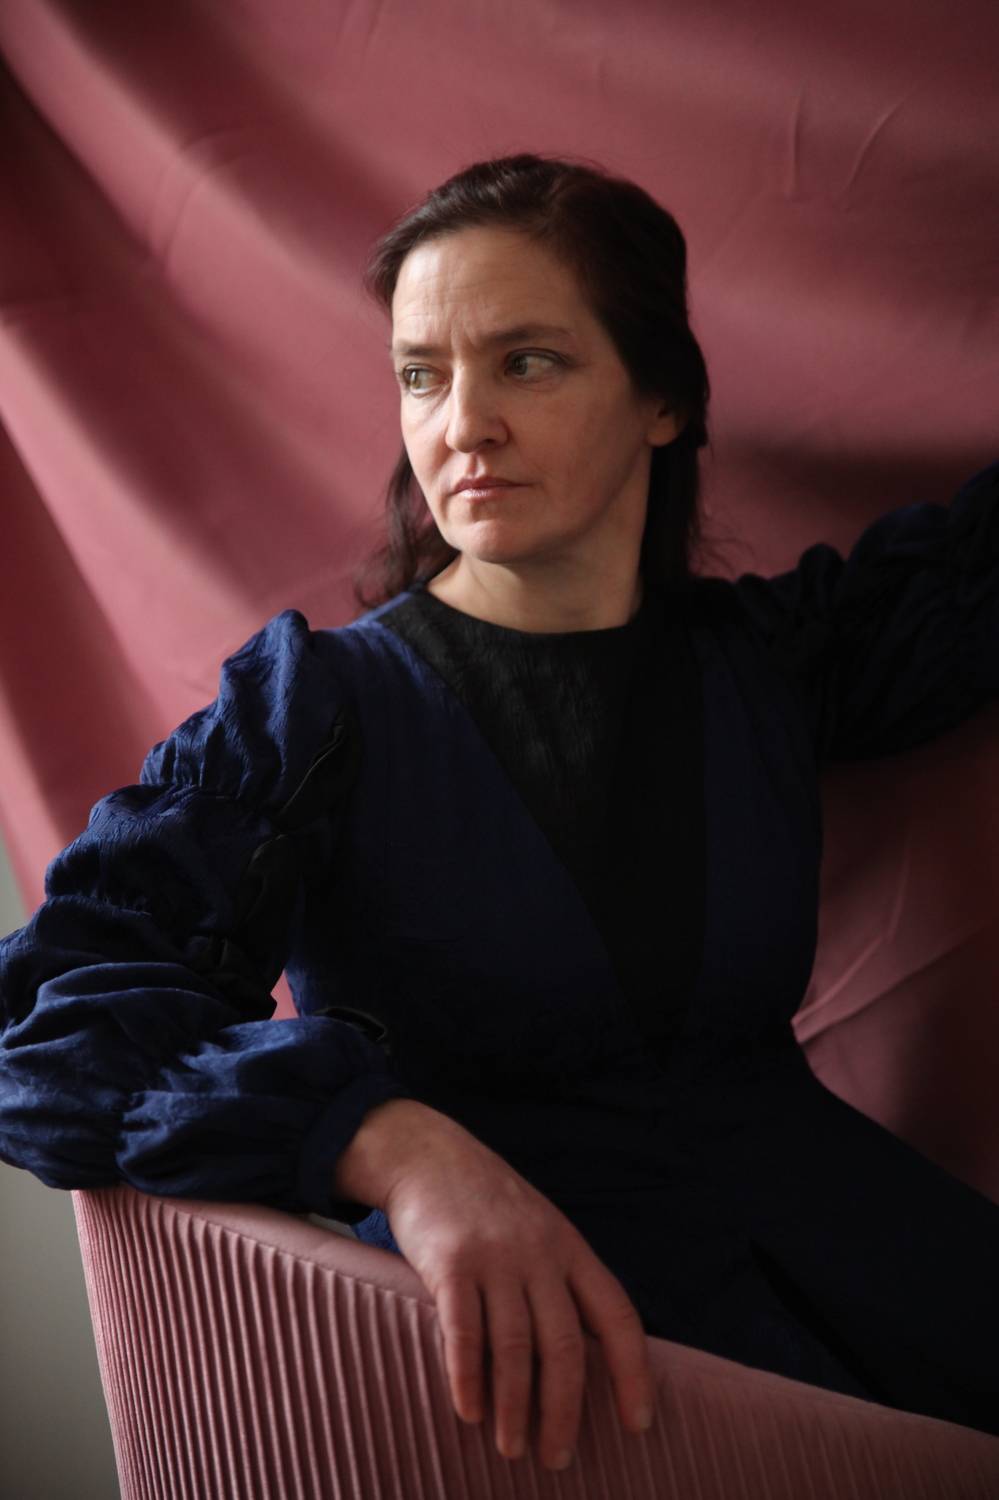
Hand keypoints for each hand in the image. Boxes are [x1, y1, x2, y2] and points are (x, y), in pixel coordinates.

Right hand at [379, 1110, 655, 1471]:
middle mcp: (540, 1254)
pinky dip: (468, 1378)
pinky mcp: (450, 1262)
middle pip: (565, 1346)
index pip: (617, 1316)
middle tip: (556, 1458)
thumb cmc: (486, 1204)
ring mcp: (495, 1257)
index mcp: (570, 1249)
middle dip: (565, 1411)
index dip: (634, 1373)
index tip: (639, 1423)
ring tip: (512, 1448)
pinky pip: (463, 1332)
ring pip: (516, 1348)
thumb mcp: (540, 1230)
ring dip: (515, 1408)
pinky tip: (469, 1412)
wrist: (428, 1154)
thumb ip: (560, 1281)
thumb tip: (580, 1360)